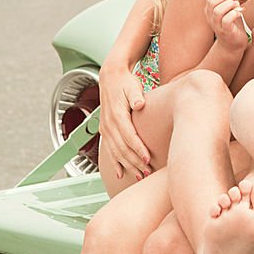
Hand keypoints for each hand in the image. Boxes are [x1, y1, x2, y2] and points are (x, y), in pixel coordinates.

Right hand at [97, 61, 152, 180]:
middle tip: (147, 173)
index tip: (148, 159)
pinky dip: (115, 163)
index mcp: (117, 115)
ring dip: (127, 166)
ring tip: (139, 176)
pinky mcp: (105, 131)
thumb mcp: (132, 86)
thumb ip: (136, 96)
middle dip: (134, 162)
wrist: (111, 77)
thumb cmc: (125, 82)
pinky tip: (120, 174)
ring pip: (116, 152)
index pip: (129, 137)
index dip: (138, 149)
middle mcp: (109, 124)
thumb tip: (139, 104)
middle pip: (122, 149)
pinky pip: (109, 150)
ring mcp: (105, 128)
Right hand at [205, 0, 246, 50]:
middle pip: (212, 1)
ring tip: (238, 5)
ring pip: (218, 10)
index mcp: (209, 10)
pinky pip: (226, 20)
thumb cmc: (232, 25)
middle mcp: (210, 17)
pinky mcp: (224, 31)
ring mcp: (216, 25)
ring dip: (229, 4)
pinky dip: (234, 14)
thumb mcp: (229, 10)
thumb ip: (230, 0)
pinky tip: (239, 13)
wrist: (233, 45)